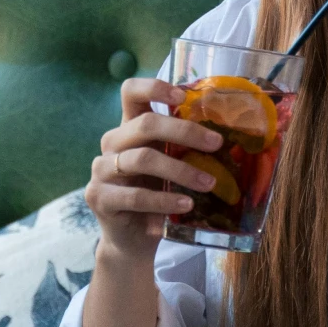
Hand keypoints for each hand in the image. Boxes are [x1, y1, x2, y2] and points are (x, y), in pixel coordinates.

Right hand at [86, 78, 225, 258]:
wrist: (132, 239)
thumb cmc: (155, 196)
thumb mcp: (170, 167)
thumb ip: (183, 149)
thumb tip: (228, 137)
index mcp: (128, 128)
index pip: (130, 92)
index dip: (154, 87)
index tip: (182, 97)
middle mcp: (111, 143)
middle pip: (145, 124)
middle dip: (185, 131)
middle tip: (216, 144)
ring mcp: (101, 170)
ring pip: (142, 159)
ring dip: (181, 170)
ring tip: (208, 183)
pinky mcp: (99, 198)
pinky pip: (135, 196)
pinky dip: (164, 201)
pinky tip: (185, 205)